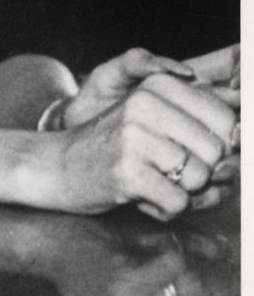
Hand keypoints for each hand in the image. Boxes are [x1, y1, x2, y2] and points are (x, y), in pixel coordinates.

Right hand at [47, 49, 237, 220]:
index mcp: (158, 86)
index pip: (226, 118)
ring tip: (154, 183)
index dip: (224, 148)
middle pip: (218, 152)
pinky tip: (143, 197)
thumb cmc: (118, 149)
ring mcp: (135, 136)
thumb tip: (238, 155)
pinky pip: (179, 202)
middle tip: (172, 175)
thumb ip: (202, 132)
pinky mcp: (126, 170)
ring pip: (201, 179)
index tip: (198, 155)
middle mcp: (146, 104)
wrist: (60, 165)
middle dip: (204, 174)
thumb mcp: (157, 124)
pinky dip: (166, 209)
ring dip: (184, 193)